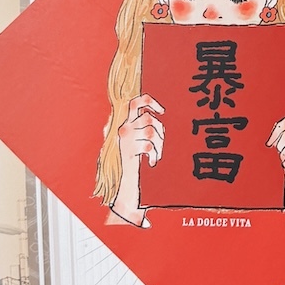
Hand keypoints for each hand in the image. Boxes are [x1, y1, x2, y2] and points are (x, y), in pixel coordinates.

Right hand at [109, 93, 164, 226]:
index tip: (162, 111)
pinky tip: (151, 162)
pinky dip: (154, 154)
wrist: (125, 183)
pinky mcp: (128, 150)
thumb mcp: (135, 140)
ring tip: (157, 154)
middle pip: (148, 117)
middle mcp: (123, 128)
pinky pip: (149, 145)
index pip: (136, 102)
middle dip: (160, 129)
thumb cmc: (134, 160)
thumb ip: (142, 126)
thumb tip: (158, 113)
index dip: (150, 101)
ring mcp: (125, 139)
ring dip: (159, 144)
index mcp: (124, 123)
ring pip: (152, 131)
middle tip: (160, 141)